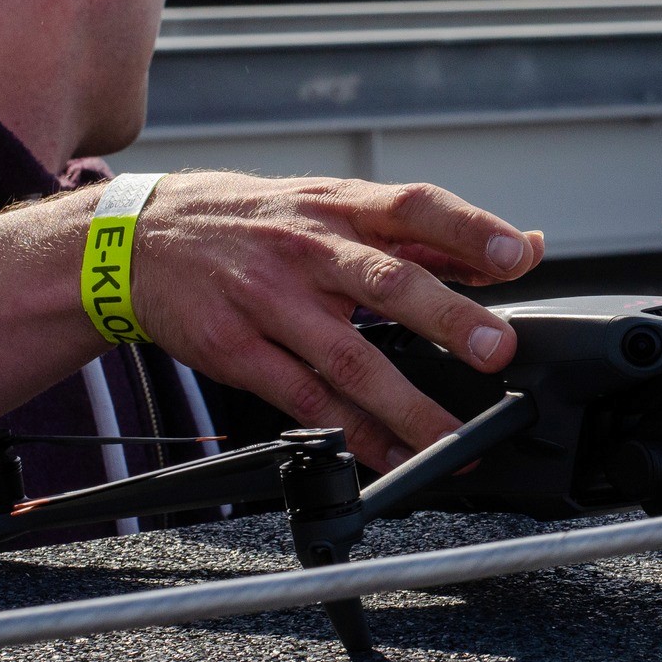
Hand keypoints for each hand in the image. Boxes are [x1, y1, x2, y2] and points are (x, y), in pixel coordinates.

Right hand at [129, 174, 544, 468]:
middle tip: (496, 351)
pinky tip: (387, 456)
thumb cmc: (258, 223)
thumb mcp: (334, 206)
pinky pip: (302, 400)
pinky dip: (349, 435)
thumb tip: (522, 246)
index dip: (470, 229)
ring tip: (451, 441)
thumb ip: (428, 232)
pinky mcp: (235, 349)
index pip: (415, 206)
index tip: (518, 254)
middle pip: (387, 281)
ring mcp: (269, 300)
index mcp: (341, 206)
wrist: (139, 236)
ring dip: (406, 406)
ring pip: (347, 358)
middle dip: (448, 318)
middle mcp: (309, 248)